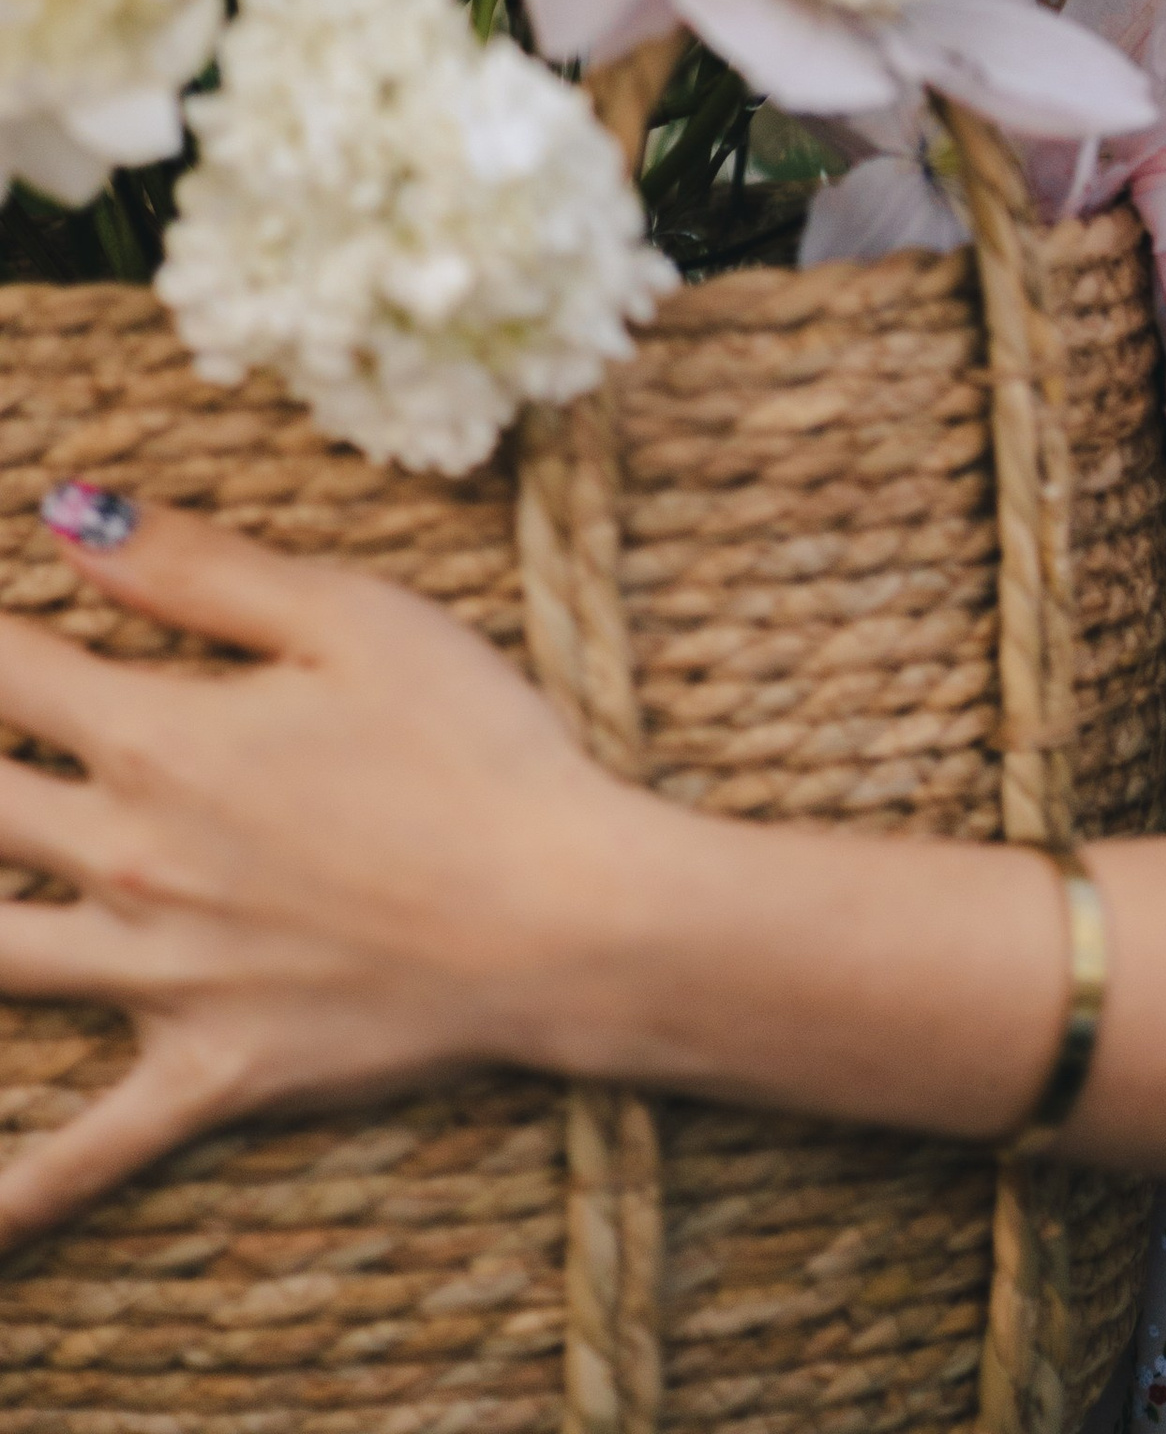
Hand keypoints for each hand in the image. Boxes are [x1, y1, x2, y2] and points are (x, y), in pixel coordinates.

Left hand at [0, 496, 636, 1251]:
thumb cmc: (474, 745)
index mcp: (161, 736)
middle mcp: (129, 858)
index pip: (6, 669)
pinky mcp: (209, 1070)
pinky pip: (87, 1151)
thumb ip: (197, 568)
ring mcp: (159, 978)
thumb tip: (67, 515)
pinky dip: (15, 1197)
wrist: (562, 915)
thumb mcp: (352, 614)